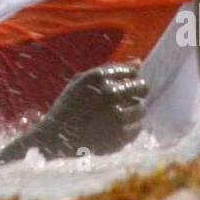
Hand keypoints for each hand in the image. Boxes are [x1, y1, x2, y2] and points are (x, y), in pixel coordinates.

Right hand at [28, 64, 147, 159]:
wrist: (56, 137)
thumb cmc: (70, 105)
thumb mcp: (83, 81)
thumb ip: (110, 69)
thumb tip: (139, 62)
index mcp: (98, 77)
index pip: (132, 72)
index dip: (130, 79)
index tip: (124, 85)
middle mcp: (109, 94)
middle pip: (143, 88)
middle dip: (138, 92)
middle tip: (129, 99)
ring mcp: (116, 116)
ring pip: (141, 109)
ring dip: (133, 111)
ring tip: (116, 116)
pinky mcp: (120, 136)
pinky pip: (137, 127)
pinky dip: (129, 127)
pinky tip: (114, 128)